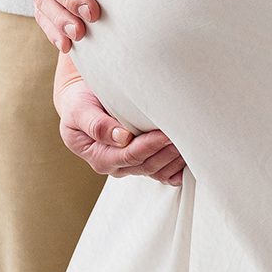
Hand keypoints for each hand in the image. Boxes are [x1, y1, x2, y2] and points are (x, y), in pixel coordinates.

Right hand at [55, 78, 185, 185]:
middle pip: (146, 165)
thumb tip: (121, 137)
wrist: (82, 99)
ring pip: (156, 170)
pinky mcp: (140, 160)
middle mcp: (115, 164)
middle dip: (166, 152)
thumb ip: (96, 124)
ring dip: (174, 159)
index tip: (165, 133)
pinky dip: (175, 169)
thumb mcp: (79, 110)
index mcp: (98, 156)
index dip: (148, 146)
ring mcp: (129, 165)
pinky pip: (161, 173)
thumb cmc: (79, 102)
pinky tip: (187, 160)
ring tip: (191, 142)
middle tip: (185, 135)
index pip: (128, 156)